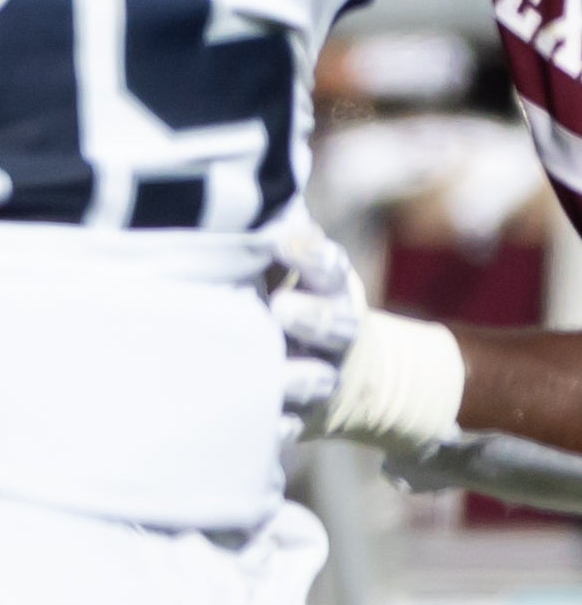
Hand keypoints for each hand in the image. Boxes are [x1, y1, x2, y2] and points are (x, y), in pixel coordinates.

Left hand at [267, 209, 361, 429]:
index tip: (283, 241)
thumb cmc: (297, 302)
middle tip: (281, 309)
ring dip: (297, 378)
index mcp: (328, 292)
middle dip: (313, 317)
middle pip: (337, 326)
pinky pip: (290, 428)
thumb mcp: (294, 268)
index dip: (312, 255)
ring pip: (318, 381)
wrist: (339, 373)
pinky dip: (279, 429)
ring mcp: (319, 380)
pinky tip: (268, 427)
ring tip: (274, 373)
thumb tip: (265, 175)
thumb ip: (279, 234)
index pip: (329, 268)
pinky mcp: (299, 419)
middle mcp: (333, 337)